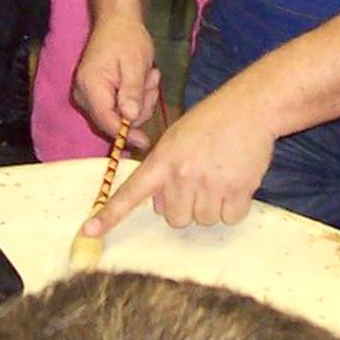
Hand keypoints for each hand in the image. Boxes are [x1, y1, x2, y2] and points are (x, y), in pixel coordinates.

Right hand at [73, 12, 160, 142]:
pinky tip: (141, 79)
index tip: (144, 142)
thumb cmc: (126, 38)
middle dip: (138, 108)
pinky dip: (134, 98)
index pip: (106, 121)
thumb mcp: (135, 63)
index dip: (125, 134)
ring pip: (120, 116)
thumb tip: (130, 119)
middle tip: (151, 83)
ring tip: (147, 76)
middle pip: (113, 121)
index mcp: (90, 86)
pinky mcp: (97, 96)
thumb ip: (132, 92)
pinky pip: (119, 108)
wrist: (117, 22)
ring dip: (140, 100)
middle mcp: (84, 95)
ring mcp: (88, 97)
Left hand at [83, 85, 274, 236]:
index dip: (109, 215)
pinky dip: (233, 208)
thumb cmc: (211, 121)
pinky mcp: (238, 190)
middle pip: (175, 219)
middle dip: (186, 206)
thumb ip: (164, 171)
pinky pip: (229, 218)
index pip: (130, 192)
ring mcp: (210, 183)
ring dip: (212, 206)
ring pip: (203, 220)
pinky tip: (235, 183)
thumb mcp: (176, 138)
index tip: (89, 231)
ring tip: (220, 176)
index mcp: (163, 160)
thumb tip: (161, 207)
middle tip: (199, 182)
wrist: (250, 108)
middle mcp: (183, 174)